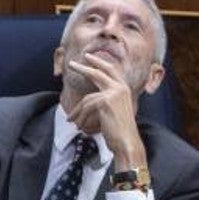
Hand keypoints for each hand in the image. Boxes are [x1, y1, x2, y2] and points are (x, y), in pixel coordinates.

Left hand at [65, 53, 146, 168]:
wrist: (127, 142)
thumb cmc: (120, 130)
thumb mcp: (113, 110)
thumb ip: (104, 100)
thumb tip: (88, 99)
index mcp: (124, 89)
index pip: (111, 70)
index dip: (99, 63)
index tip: (88, 57)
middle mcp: (121, 88)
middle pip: (98, 73)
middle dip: (83, 68)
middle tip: (71, 64)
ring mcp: (114, 93)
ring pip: (87, 98)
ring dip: (77, 111)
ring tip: (71, 120)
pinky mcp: (105, 101)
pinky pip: (86, 107)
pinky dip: (80, 117)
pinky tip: (77, 125)